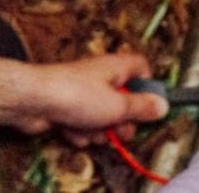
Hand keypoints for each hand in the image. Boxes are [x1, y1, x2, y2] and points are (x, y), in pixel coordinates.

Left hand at [0, 52, 167, 145]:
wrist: (33, 101)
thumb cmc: (78, 97)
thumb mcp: (117, 106)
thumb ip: (142, 108)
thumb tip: (164, 105)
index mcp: (116, 67)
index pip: (141, 67)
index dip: (147, 87)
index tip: (148, 106)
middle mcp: (102, 77)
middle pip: (124, 101)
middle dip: (121, 122)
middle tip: (118, 130)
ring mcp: (84, 93)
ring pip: (104, 119)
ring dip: (98, 131)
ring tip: (87, 128)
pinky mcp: (69, 109)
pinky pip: (85, 125)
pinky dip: (80, 131)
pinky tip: (69, 130)